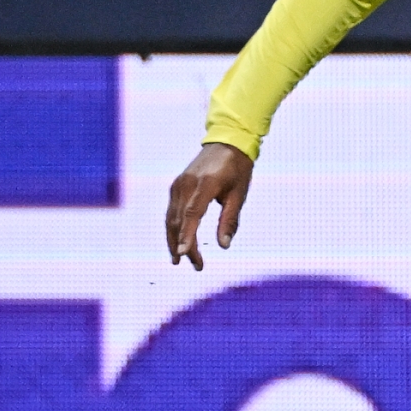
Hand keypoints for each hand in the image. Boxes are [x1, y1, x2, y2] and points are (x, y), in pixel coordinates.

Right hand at [164, 142, 253, 269]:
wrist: (226, 143)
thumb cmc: (237, 170)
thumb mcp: (239, 195)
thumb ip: (230, 220)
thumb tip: (224, 245)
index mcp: (205, 184)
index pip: (193, 214)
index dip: (188, 235)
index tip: (184, 254)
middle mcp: (187, 184)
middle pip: (179, 221)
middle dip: (185, 246)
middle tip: (197, 266)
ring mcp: (178, 184)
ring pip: (171, 219)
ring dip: (175, 240)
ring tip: (182, 260)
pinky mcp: (176, 186)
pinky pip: (171, 212)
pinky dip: (174, 229)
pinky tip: (178, 242)